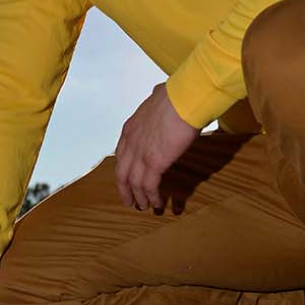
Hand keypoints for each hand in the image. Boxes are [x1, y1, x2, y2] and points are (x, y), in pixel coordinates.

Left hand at [115, 82, 199, 210]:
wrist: (184, 99)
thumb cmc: (176, 97)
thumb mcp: (156, 102)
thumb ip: (154, 109)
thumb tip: (159, 97)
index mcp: (129, 129)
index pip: (120, 156)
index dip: (123, 171)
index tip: (127, 180)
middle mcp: (130, 143)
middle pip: (121, 173)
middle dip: (125, 190)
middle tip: (130, 201)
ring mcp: (140, 154)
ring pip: (133, 184)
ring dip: (139, 198)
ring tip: (145, 207)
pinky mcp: (154, 163)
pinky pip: (149, 186)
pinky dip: (152, 197)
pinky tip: (157, 203)